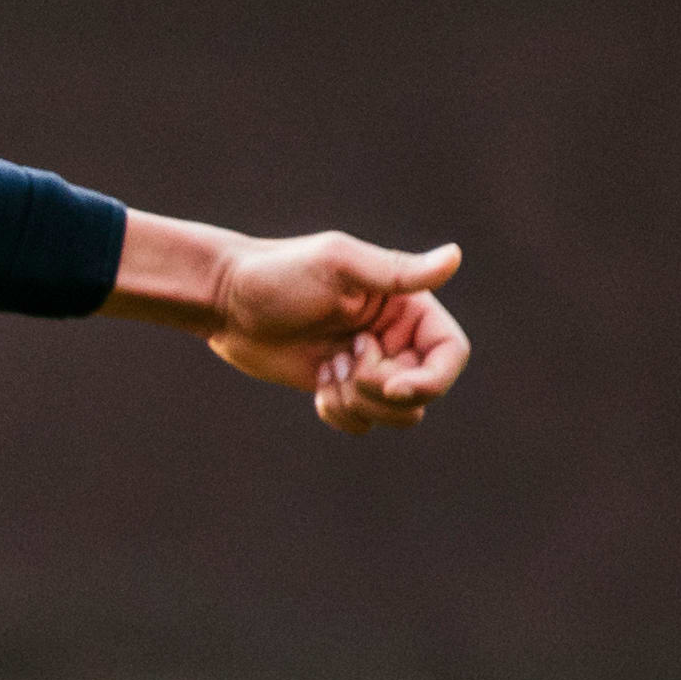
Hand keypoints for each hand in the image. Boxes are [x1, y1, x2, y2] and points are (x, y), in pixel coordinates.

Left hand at [117, 213, 472, 428]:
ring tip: (329, 369)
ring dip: (360, 402)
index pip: (451, 354)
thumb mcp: (338, 266)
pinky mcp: (342, 388)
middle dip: (382, 389)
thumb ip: (397, 272)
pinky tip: (318, 381)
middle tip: (343, 358)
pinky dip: (340, 413)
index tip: (391, 384)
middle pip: (424, 391)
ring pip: (397, 414)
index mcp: (406, 306)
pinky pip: (363, 422)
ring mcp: (369, 366)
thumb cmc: (278, 274)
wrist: (226, 300)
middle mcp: (395, 337)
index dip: (432, 379)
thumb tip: (455, 257)